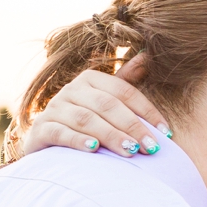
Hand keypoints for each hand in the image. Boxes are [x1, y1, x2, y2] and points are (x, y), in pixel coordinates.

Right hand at [19, 57, 169, 157]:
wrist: (48, 142)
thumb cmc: (85, 122)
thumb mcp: (104, 100)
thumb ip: (126, 81)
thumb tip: (148, 55)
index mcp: (90, 79)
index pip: (123, 91)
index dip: (147, 111)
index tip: (166, 132)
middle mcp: (71, 90)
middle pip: (106, 105)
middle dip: (132, 127)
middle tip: (152, 148)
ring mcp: (54, 109)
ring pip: (86, 120)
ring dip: (111, 136)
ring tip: (130, 152)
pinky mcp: (40, 129)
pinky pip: (61, 133)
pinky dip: (78, 141)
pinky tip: (94, 150)